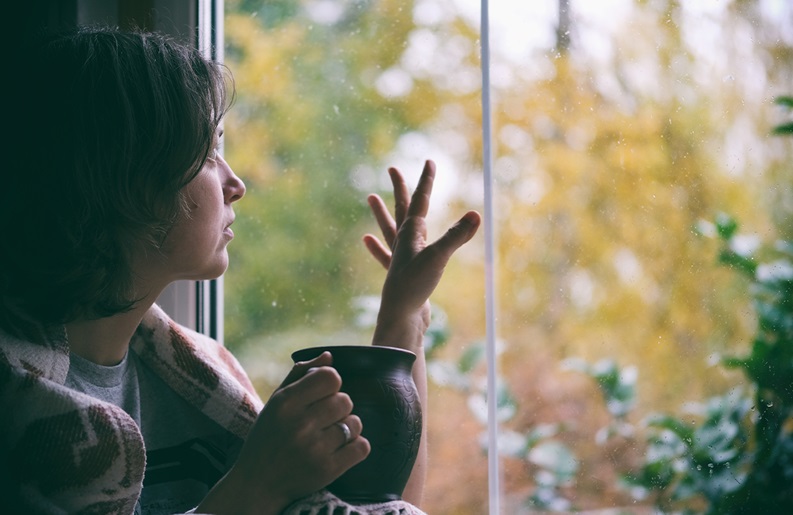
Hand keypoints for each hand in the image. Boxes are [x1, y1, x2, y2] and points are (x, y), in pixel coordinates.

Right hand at [198, 352, 369, 514]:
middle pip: (345, 400)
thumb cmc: (268, 437)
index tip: (322, 395)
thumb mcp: (275, 403)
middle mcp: (300, 424)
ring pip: (355, 423)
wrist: (258, 484)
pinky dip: (356, 447)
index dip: (331, 384)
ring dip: (347, 428)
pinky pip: (362, 447)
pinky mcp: (327, 470)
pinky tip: (340, 449)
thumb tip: (329, 356)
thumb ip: (300, 375)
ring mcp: (315, 449)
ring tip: (330, 436)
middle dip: (339, 407)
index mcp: (286, 403)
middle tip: (324, 419)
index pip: (331, 377)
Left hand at [363, 160, 480, 350]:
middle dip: (400, 188)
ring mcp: (399, 257)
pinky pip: (384, 254)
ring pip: (390, 228)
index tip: (429, 161)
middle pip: (401, 208)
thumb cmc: (415, 286)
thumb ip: (457, 236)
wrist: (401, 316)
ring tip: (369, 198)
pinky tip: (366, 239)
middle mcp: (403, 241)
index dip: (426, 180)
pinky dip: (376, 246)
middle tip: (392, 168)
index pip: (420, 200)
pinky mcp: (399, 274)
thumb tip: (476, 215)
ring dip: (382, 212)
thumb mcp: (439, 258)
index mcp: (411, 233)